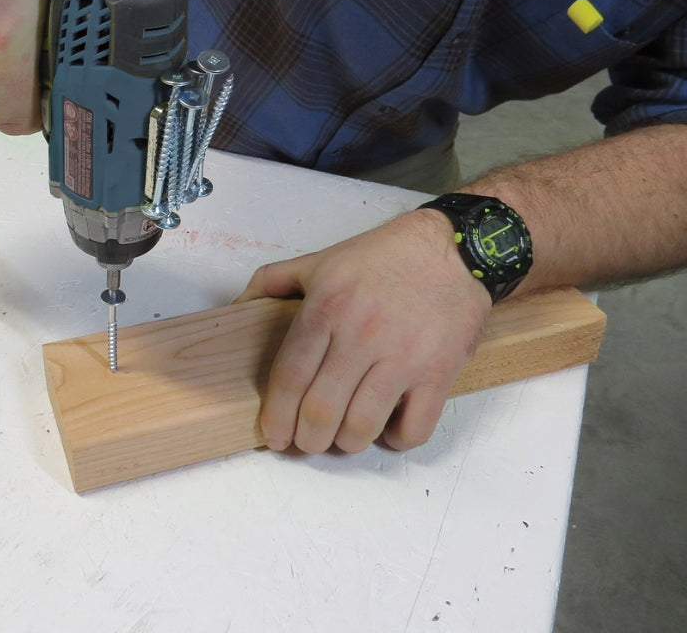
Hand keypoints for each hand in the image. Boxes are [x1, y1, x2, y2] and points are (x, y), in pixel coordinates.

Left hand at [235, 209, 491, 452]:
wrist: (455, 249)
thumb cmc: (384, 257)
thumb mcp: (322, 259)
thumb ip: (273, 280)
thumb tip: (238, 304)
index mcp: (327, 307)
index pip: (290, 376)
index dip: (277, 415)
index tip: (274, 434)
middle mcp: (361, 334)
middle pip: (320, 410)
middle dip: (307, 438)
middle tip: (307, 440)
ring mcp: (402, 356)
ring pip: (362, 426)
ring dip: (346, 443)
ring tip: (343, 436)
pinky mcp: (439, 373)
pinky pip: (413, 428)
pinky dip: (396, 440)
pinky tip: (388, 426)